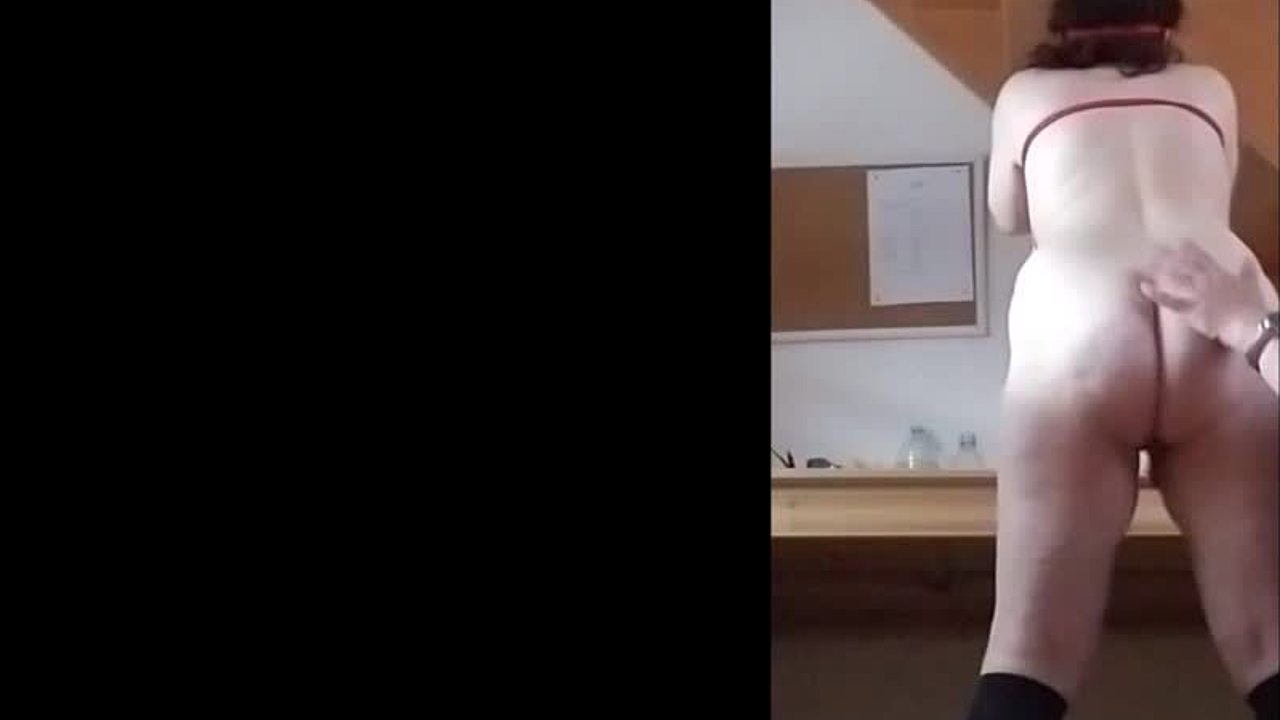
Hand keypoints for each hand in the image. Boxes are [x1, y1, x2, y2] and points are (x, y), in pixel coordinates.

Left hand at [1136, 241, 1267, 352]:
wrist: (1250, 324)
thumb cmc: (1252, 306)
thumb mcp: (1251, 284)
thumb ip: (1246, 270)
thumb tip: (1246, 259)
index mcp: (1219, 274)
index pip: (1202, 257)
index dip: (1189, 248)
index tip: (1179, 241)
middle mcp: (1206, 281)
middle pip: (1184, 265)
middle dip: (1170, 257)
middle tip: (1155, 249)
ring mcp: (1197, 295)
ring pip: (1175, 280)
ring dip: (1161, 271)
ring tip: (1147, 264)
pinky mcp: (1191, 310)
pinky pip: (1170, 302)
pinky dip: (1156, 294)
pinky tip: (1144, 287)